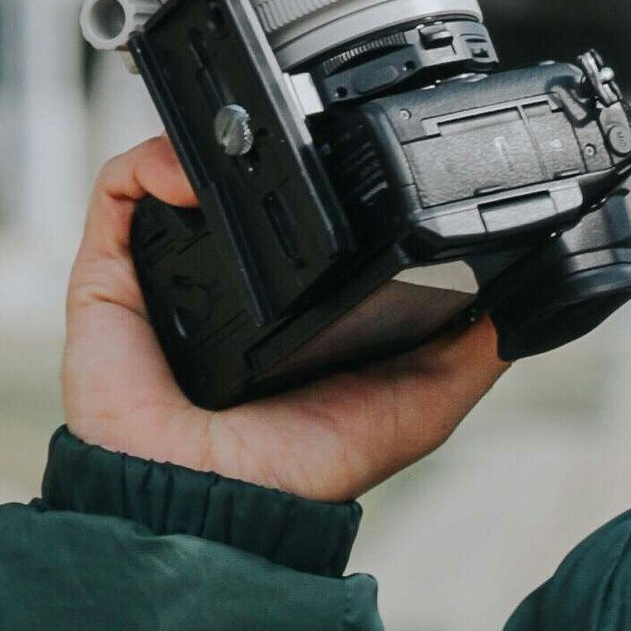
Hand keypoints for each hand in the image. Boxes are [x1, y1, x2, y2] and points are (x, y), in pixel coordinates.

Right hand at [62, 133, 504, 504]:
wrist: (210, 501)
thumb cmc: (301, 473)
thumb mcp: (418, 405)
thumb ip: (467, 349)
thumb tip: (521, 292)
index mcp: (291, 308)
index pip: (304, 221)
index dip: (326, 180)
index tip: (360, 146)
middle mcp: (226, 286)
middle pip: (238, 184)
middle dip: (265, 146)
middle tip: (304, 129)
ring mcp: (165, 275)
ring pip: (179, 171)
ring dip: (214, 140)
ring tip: (253, 138)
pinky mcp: (110, 274)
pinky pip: (122, 188)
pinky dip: (155, 161)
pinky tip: (196, 173)